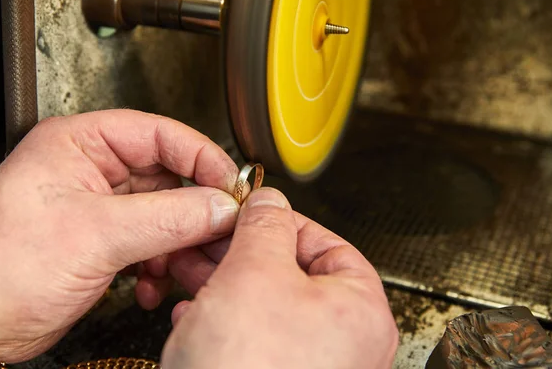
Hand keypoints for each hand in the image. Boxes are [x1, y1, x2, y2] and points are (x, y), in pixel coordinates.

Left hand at [0, 109, 241, 364]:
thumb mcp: (94, 235)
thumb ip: (167, 218)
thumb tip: (220, 207)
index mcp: (82, 144)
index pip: (161, 135)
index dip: (202, 158)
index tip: (230, 185)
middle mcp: (95, 171)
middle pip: (171, 177)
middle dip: (196, 210)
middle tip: (220, 230)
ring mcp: (103, 208)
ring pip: (168, 214)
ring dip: (181, 244)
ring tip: (184, 267)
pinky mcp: (107, 242)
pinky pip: (155, 243)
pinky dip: (162, 266)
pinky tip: (151, 285)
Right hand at [162, 188, 398, 368]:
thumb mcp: (255, 273)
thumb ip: (265, 226)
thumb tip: (270, 201)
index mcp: (360, 311)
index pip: (328, 244)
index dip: (284, 221)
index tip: (252, 212)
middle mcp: (344, 344)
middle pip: (293, 274)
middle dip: (242, 252)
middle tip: (213, 238)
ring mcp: (311, 367)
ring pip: (266, 306)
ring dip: (225, 281)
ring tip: (191, 269)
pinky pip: (253, 339)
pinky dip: (223, 319)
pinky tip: (192, 314)